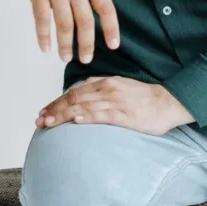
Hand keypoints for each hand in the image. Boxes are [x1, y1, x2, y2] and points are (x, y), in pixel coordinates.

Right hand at [5, 0, 120, 63]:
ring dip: (65, 44)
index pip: (105, 6)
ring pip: (64, 23)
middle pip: (84, 20)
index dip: (111, 27)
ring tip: (65, 58)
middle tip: (86, 59)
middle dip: (86, 43)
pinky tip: (45, 47)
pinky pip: (42, 18)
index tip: (113, 45)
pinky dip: (43, 35)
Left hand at [34, 76, 194, 135]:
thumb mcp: (121, 88)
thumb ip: (102, 90)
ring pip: (81, 106)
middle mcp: (106, 88)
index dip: (57, 102)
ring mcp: (113, 100)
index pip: (74, 91)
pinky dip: (84, 116)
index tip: (44, 111)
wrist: (167, 102)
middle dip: (53, 109)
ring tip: (47, 123)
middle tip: (39, 120)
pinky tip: (73, 121)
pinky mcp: (122, 113)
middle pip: (73, 98)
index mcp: (105, 82)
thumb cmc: (145, 99)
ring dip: (61, 115)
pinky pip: (99, 114)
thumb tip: (84, 97)